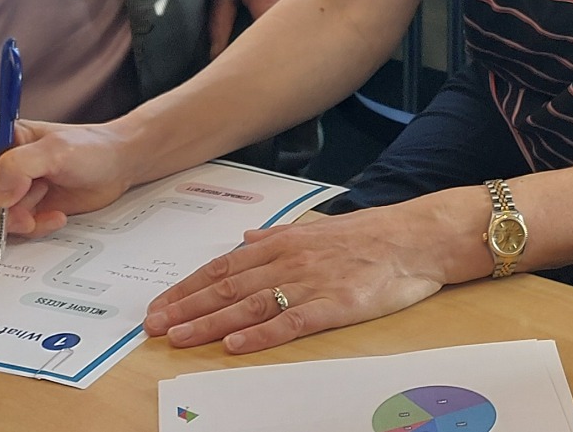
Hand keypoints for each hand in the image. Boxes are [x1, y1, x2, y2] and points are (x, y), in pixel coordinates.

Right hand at [0, 117, 145, 237]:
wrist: (117, 166)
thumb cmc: (90, 148)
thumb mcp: (56, 150)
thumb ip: (20, 166)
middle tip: (21, 215)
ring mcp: (7, 188)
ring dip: (15, 223)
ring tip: (43, 210)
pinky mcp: (22, 208)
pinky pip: (11, 230)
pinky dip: (32, 228)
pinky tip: (55, 216)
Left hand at [143, 197, 471, 353]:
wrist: (418, 237)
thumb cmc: (371, 235)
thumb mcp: (318, 228)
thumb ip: (278, 235)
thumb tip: (245, 237)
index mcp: (283, 242)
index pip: (223, 267)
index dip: (188, 288)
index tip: (160, 305)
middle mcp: (290, 261)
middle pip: (227, 287)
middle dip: (186, 308)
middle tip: (154, 327)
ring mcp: (312, 283)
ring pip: (250, 305)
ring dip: (210, 322)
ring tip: (179, 338)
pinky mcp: (336, 305)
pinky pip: (291, 321)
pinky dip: (261, 334)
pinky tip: (236, 345)